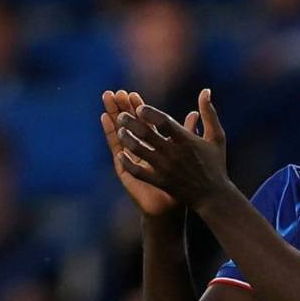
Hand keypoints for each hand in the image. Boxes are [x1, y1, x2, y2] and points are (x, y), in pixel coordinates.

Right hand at [100, 89, 179, 216]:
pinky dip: (111, 135)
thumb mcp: (188, 152)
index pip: (144, 122)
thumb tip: (194, 113)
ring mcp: (132, 159)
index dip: (138, 108)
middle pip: (129, 125)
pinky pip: (117, 150)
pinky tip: (104, 121)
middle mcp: (141, 150)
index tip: (133, 94)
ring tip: (107, 103)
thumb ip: (188, 133)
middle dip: (122, 109)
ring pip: (120, 134)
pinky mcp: (126, 169)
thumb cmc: (182, 181)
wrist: (172, 206)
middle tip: (115, 93)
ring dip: (113, 118)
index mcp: (156, 144)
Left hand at [115, 88, 230, 211]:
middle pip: (145, 133)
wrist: (213, 196)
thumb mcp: (217, 137)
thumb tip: (206, 91)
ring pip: (138, 150)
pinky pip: (137, 171)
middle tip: (122, 115)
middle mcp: (173, 153)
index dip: (149, 112)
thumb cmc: (215, 164)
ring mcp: (165, 168)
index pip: (163, 121)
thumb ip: (209, 113)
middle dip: (130, 121)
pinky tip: (120, 154)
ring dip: (126, 138)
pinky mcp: (160, 182)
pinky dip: (127, 161)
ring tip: (120, 131)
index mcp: (186, 140)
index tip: (140, 107)